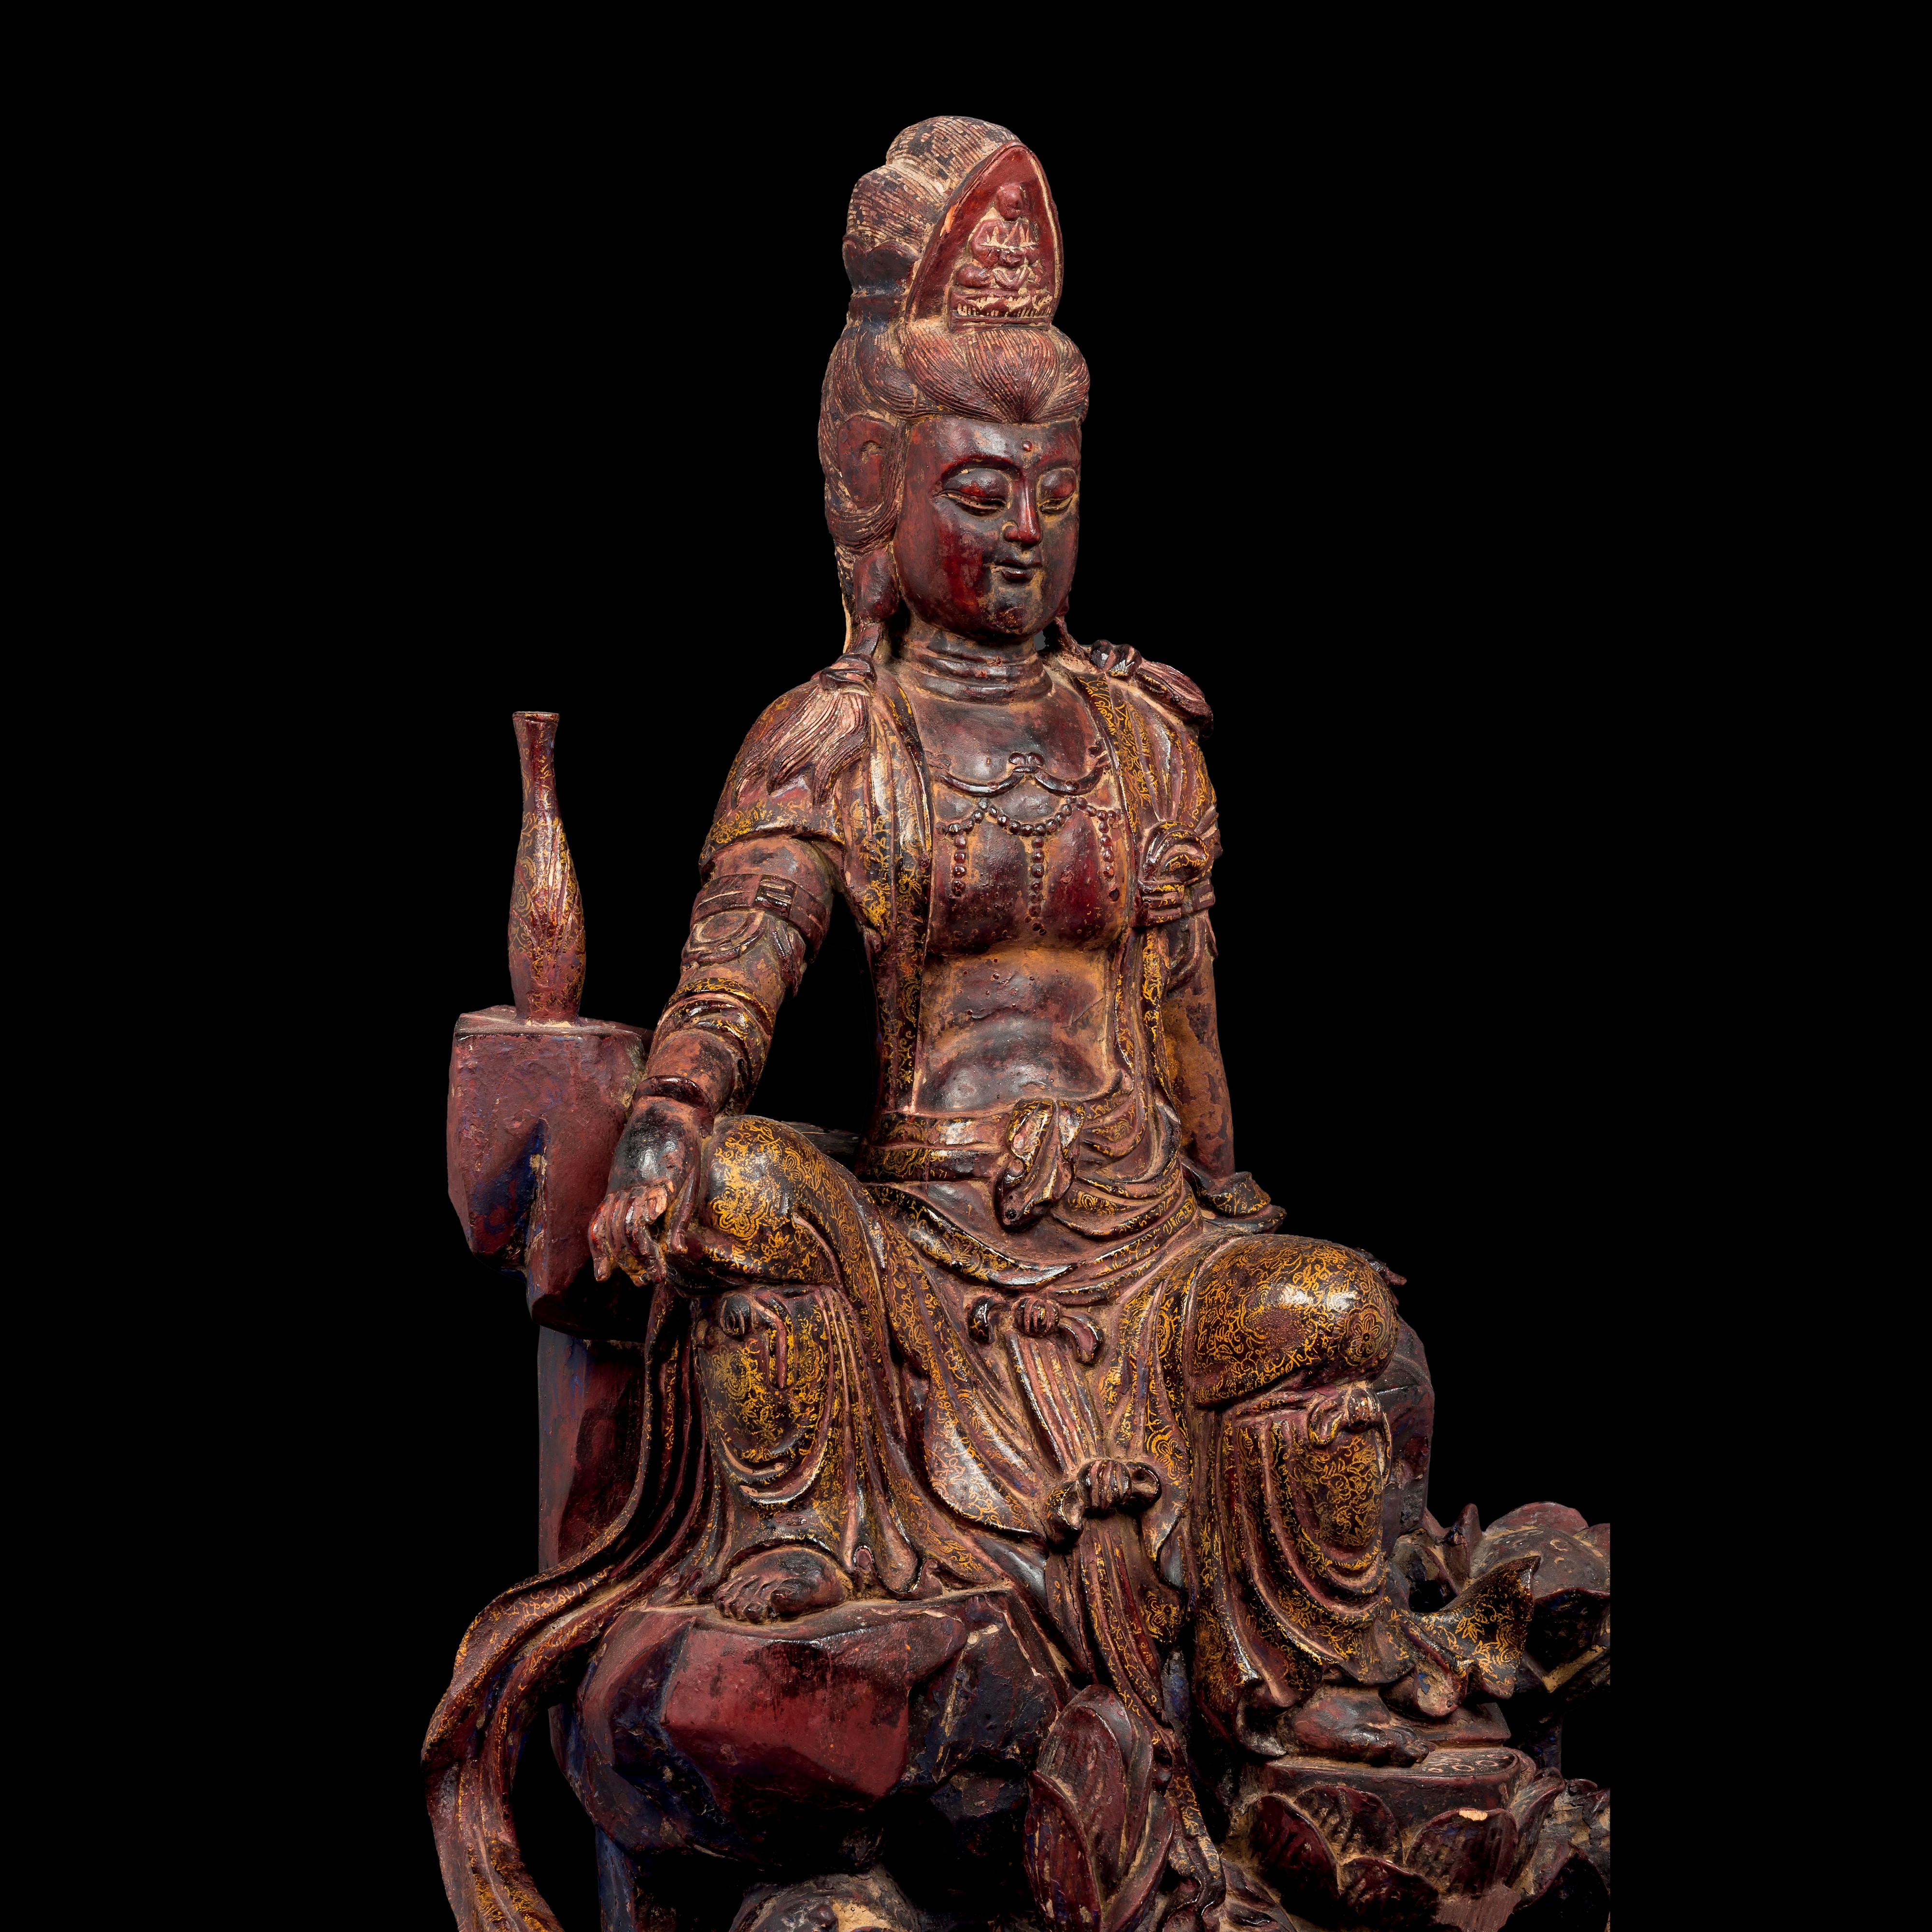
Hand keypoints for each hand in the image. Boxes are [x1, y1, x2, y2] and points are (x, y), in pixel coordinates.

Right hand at [589, 1097, 708, 1286]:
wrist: (664, 1112)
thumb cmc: (684, 1148)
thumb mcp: (692, 1180)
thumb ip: (680, 1215)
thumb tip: (676, 1252)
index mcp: (652, 1187)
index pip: (641, 1228)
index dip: (647, 1255)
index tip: (658, 1275)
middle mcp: (630, 1189)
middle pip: (623, 1232)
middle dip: (635, 1261)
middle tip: (650, 1282)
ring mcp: (617, 1187)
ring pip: (608, 1227)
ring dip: (617, 1257)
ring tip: (629, 1279)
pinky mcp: (613, 1186)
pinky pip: (598, 1217)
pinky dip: (597, 1242)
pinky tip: (602, 1265)